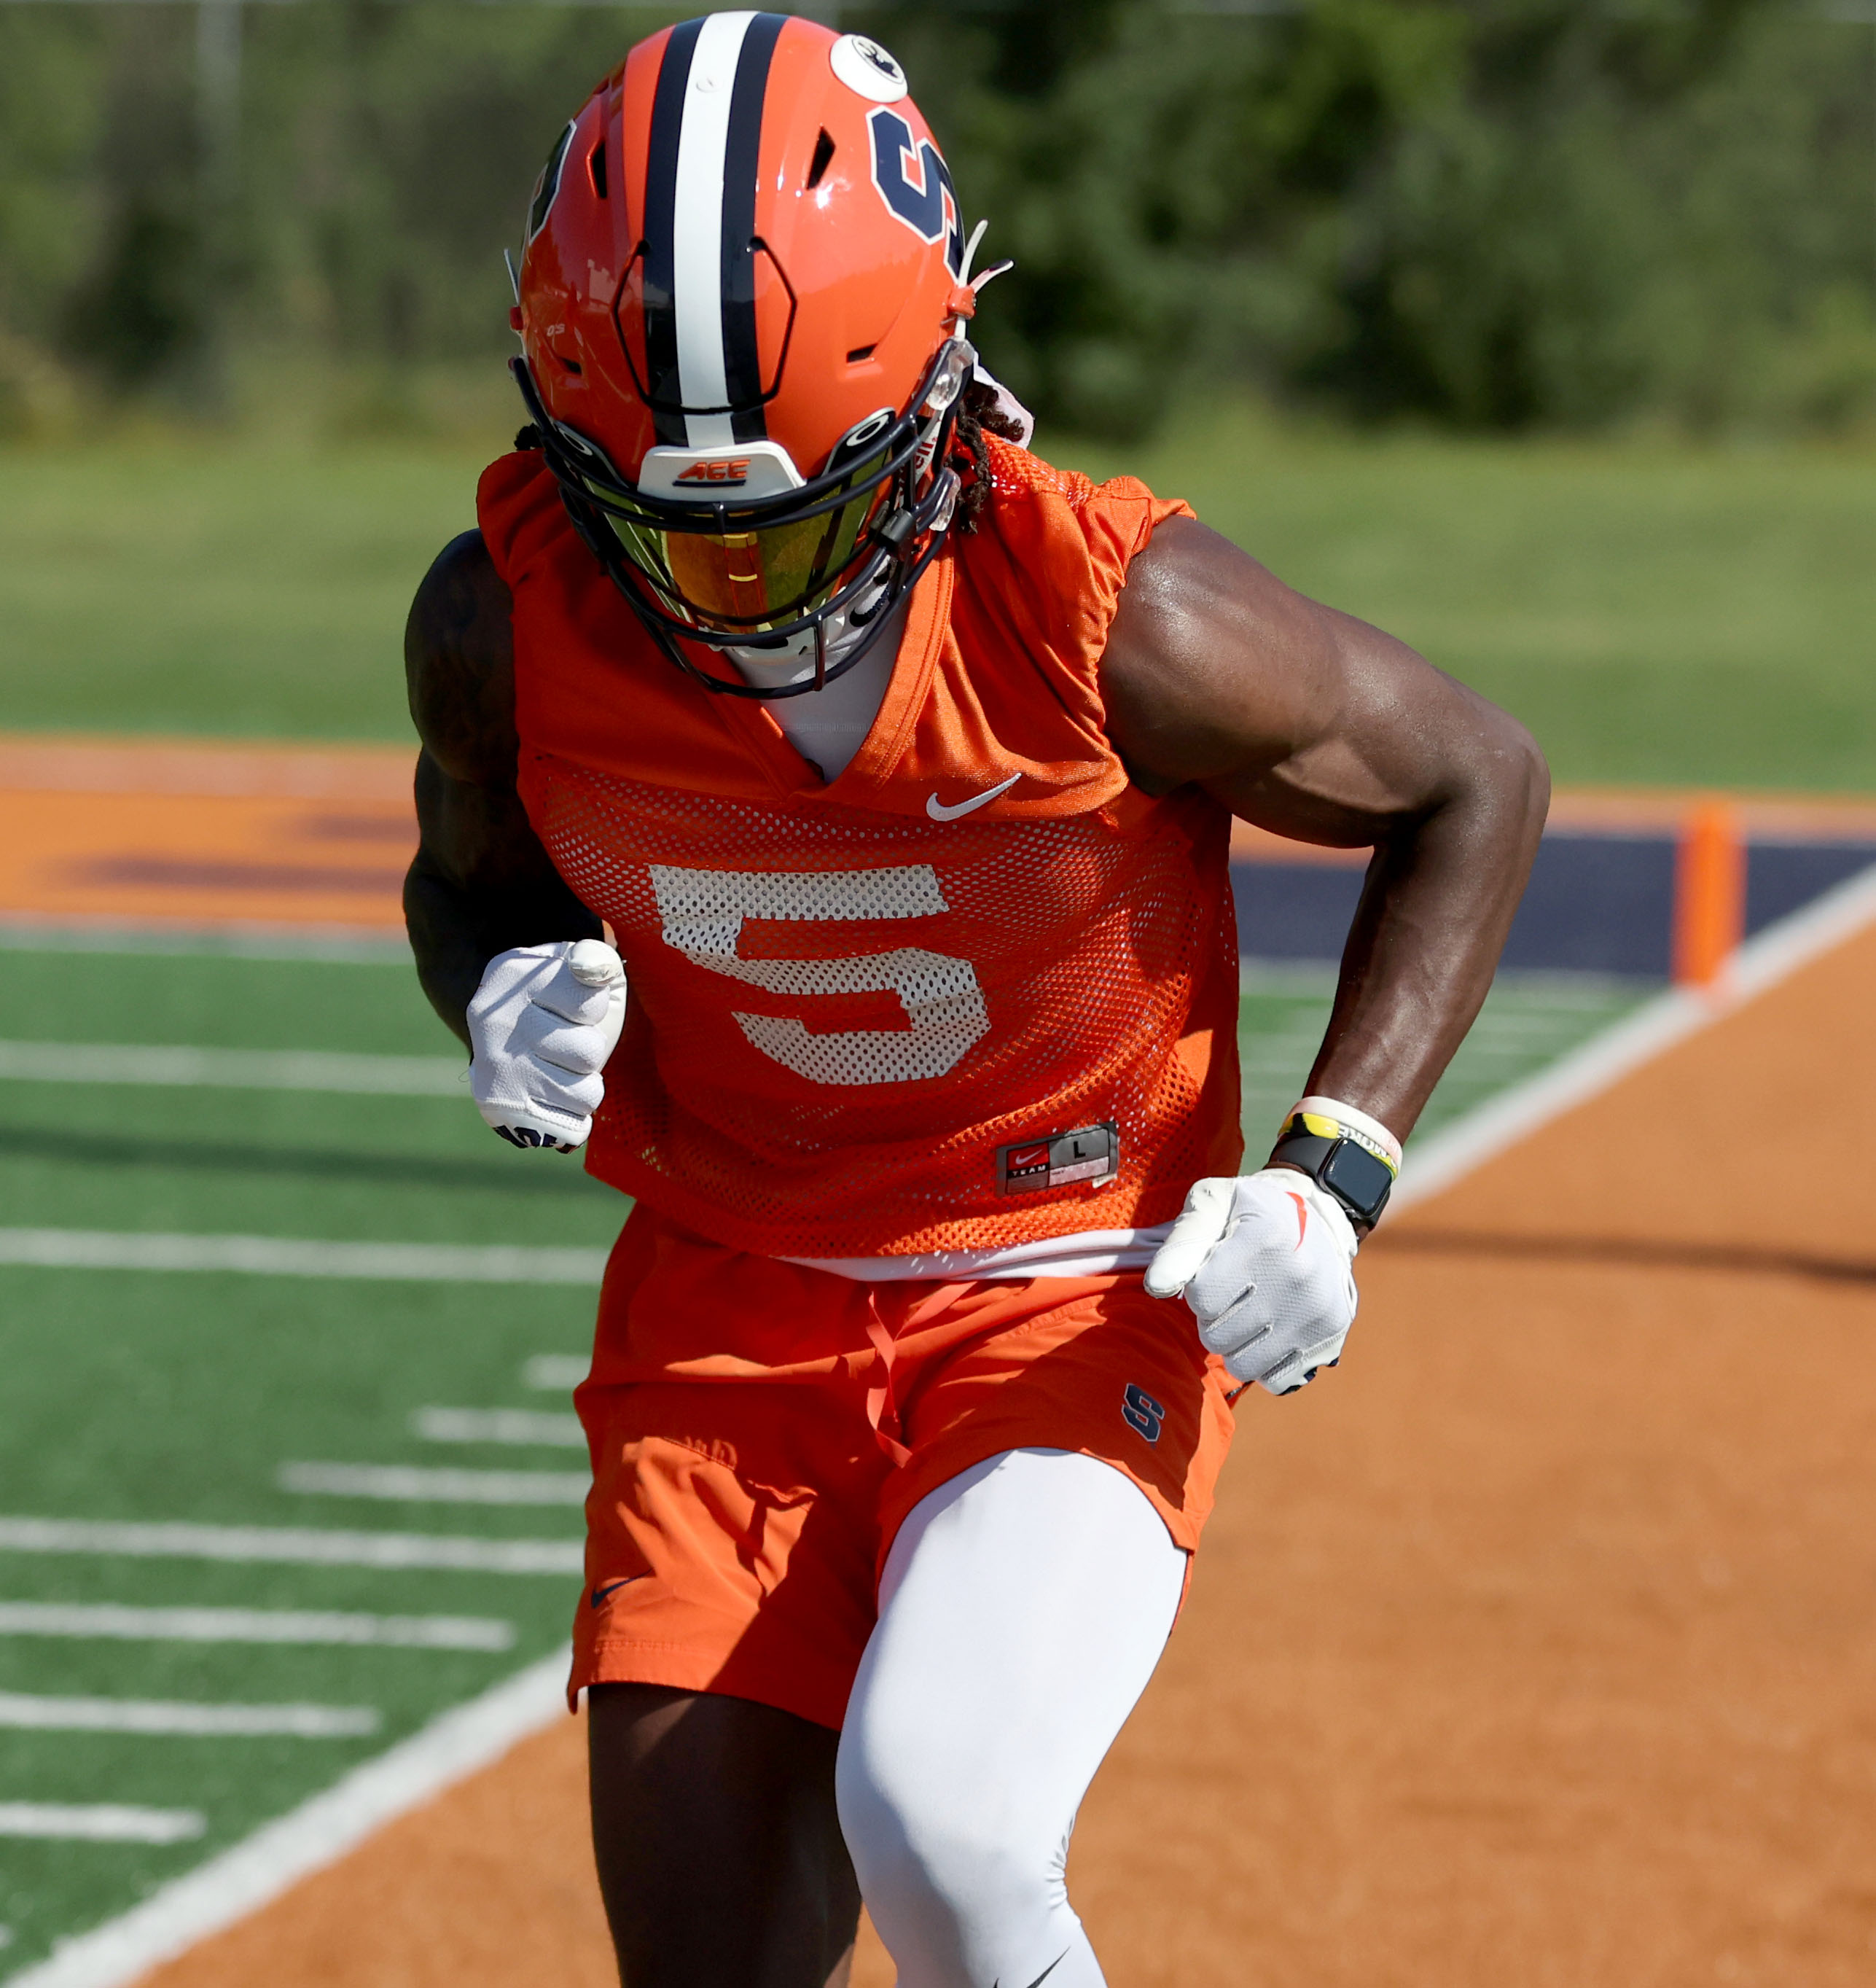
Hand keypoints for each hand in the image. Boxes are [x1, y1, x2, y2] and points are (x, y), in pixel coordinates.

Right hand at [468, 939, 625, 1151]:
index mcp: (515, 973)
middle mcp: (494, 1017)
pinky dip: (575, 1118)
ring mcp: (493, 1063)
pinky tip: (557, 1099)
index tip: (573, 1005)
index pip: (591, 1002)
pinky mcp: (498, 1104)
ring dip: (585, 1086)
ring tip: (562, 1070)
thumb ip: (595, 959)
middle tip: (566, 1043)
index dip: (594, 1009)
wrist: (505, 1033)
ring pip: (585, 1093)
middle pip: (589, 1051)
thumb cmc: (559, 1001)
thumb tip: (590, 968)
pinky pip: (570, 1126)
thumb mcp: (579, 969)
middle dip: (590, 1050)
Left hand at [1144, 1169, 1358, 1394]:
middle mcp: (1296, 1278)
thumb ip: (1182, 1244)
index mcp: (1263, 1238)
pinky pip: (1275, 1379)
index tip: (1213, 1272)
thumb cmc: (1251, 1211)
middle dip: (1212, 1319)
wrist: (1321, 1216)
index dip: (1198, 1288)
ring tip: (1247, 1314)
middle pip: (1216, 1337)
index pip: (1202, 1297)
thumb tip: (1157, 1286)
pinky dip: (1264, 1363)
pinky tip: (1269, 1334)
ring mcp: (1316, 1312)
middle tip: (1231, 1295)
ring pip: (1243, 1365)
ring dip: (1235, 1344)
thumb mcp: (1212, 1205)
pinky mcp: (1329, 1338)